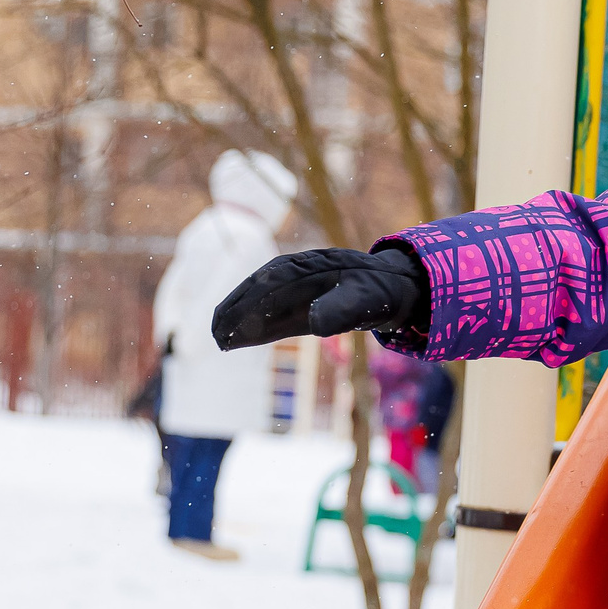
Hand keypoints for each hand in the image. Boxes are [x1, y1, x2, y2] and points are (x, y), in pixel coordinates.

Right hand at [211, 247, 429, 348]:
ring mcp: (296, 290)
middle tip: (215, 335)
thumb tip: (313, 323)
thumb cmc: (378, 291)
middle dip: (234, 310)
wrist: (392, 288)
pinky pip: (271, 317)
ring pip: (259, 303)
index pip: (267, 282)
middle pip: (256, 290)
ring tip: (219, 339)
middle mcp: (295, 275)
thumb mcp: (364, 301)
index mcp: (307, 267)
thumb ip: (340, 310)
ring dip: (238, 319)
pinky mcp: (300, 306)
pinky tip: (238, 341)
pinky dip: (253, 328)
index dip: (246, 301)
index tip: (230, 320)